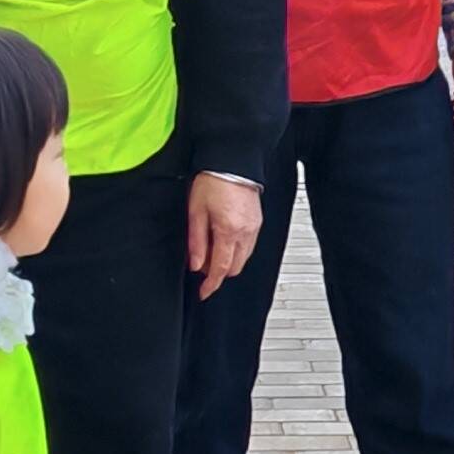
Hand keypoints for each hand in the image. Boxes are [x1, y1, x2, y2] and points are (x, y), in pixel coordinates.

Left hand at [186, 173, 263, 297]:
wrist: (233, 161)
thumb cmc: (213, 180)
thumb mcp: (196, 212)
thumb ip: (196, 241)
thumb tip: (195, 264)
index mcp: (229, 232)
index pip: (220, 269)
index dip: (211, 285)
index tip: (203, 293)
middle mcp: (246, 232)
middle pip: (235, 267)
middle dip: (219, 273)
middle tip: (201, 265)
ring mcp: (255, 227)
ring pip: (243, 258)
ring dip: (228, 261)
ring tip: (211, 251)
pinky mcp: (257, 221)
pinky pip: (248, 245)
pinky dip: (236, 250)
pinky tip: (223, 240)